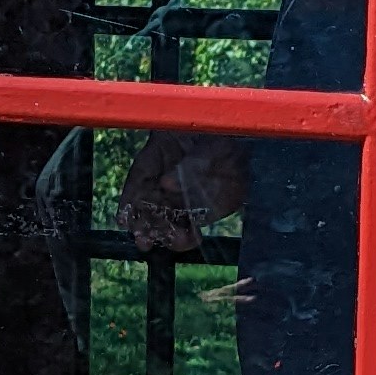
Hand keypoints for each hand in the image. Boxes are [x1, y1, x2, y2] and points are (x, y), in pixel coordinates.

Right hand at [120, 132, 248, 252]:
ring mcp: (182, 194)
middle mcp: (166, 175)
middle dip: (144, 222)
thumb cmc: (225, 132)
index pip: (140, 176)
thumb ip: (190, 163)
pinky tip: (189, 240)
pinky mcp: (200, 208)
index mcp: (161, 151)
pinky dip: (186, 236)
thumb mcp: (210, 141)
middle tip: (144, 240)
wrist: (251, 145)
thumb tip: (167, 184)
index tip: (124, 218)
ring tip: (172, 241)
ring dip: (163, 232)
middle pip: (148, 201)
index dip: (130, 198)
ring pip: (165, 217)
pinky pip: (186, 225)